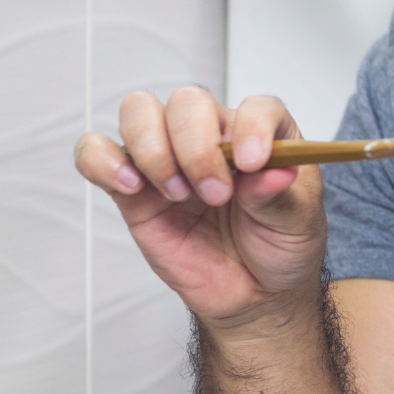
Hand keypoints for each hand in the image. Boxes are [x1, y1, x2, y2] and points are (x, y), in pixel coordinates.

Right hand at [72, 87, 326, 331]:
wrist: (251, 291)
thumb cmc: (279, 244)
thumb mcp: (297, 223)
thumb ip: (278, 194)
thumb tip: (275, 170)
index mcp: (262, 134)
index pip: (256, 106)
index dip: (251, 126)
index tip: (252, 163)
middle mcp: (213, 135)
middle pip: (187, 101)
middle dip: (196, 147)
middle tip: (215, 194)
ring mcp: (169, 157)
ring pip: (139, 111)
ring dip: (154, 150)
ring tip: (178, 195)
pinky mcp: (132, 189)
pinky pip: (96, 152)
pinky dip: (102, 160)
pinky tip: (131, 185)